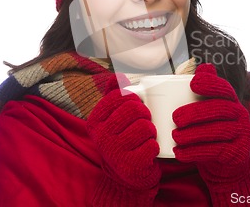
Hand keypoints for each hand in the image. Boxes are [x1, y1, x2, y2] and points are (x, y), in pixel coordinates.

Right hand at [86, 74, 160, 205]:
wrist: (125, 174)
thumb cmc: (121, 138)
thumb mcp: (112, 117)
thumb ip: (114, 95)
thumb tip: (118, 76)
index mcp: (94, 121)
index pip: (119, 96)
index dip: (133, 98)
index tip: (134, 106)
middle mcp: (101, 137)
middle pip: (134, 109)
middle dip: (145, 113)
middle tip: (143, 121)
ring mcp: (115, 152)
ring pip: (145, 126)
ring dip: (151, 130)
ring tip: (145, 136)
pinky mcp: (130, 165)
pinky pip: (152, 145)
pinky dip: (154, 146)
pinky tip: (147, 150)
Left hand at [172, 64, 249, 205]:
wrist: (226, 165)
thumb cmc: (211, 132)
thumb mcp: (209, 111)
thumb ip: (205, 91)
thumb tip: (203, 66)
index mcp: (232, 101)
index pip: (224, 89)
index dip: (210, 84)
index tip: (193, 84)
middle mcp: (241, 115)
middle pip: (219, 109)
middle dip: (196, 112)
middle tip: (175, 118)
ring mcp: (242, 134)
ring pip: (218, 131)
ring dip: (193, 134)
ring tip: (176, 136)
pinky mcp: (238, 153)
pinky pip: (216, 151)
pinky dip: (195, 152)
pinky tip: (180, 152)